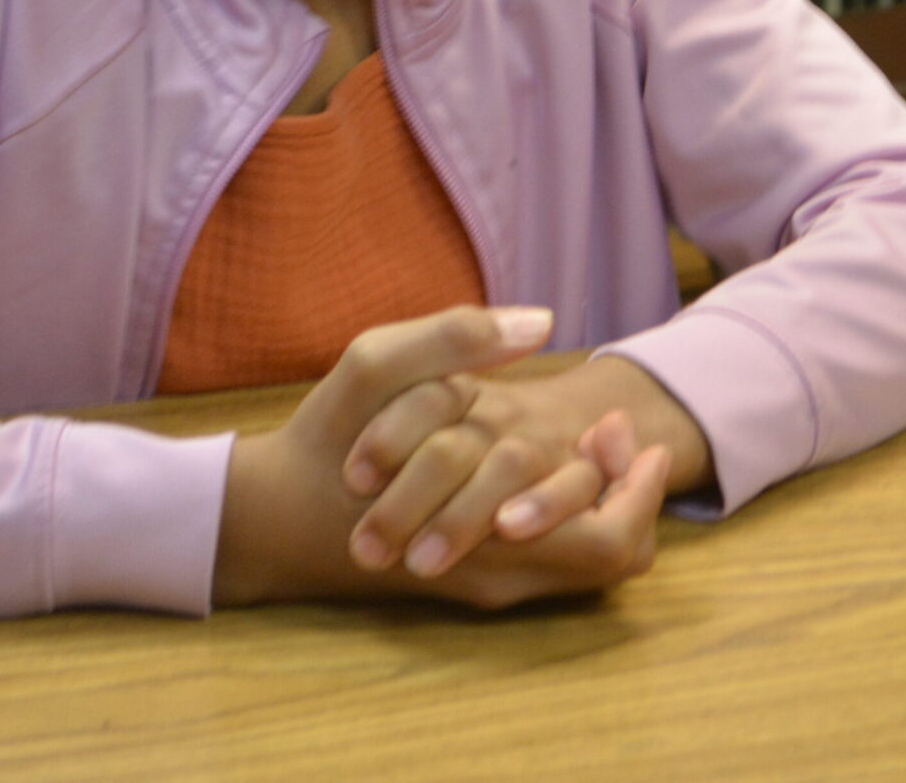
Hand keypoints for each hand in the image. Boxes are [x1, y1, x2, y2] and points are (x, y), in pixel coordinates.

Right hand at [341, 353, 713, 579]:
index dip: (634, 484)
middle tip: (611, 430)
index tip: (616, 423)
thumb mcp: (375, 366)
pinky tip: (546, 462)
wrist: (271, 522)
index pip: (609, 540)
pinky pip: (557, 563)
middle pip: (616, 560)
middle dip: (632, 492)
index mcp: (485, 532)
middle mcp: (496, 573)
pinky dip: (570, 514)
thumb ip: (455, 338)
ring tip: (588, 441)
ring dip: (603, 501)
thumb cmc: (326, 440)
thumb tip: (540, 319)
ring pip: (591, 565)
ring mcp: (488, 585)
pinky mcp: (475, 585)